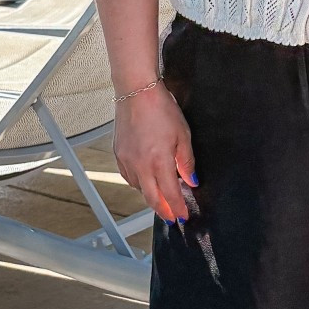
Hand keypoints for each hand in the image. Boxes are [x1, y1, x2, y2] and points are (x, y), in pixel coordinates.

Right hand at [113, 84, 195, 223]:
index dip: (177, 208)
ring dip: (151, 197)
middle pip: (151, 198)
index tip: (183, 216)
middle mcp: (140, 165)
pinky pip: (128, 177)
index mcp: (159, 161)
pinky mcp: (118, 154)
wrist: (137, 92)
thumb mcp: (183, 135)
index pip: (170, 194)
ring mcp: (126, 160)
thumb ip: (186, 162)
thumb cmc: (161, 109)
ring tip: (161, 199)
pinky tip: (146, 181)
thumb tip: (191, 180)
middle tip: (172, 217)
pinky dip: (138, 184)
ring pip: (139, 188)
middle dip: (163, 210)